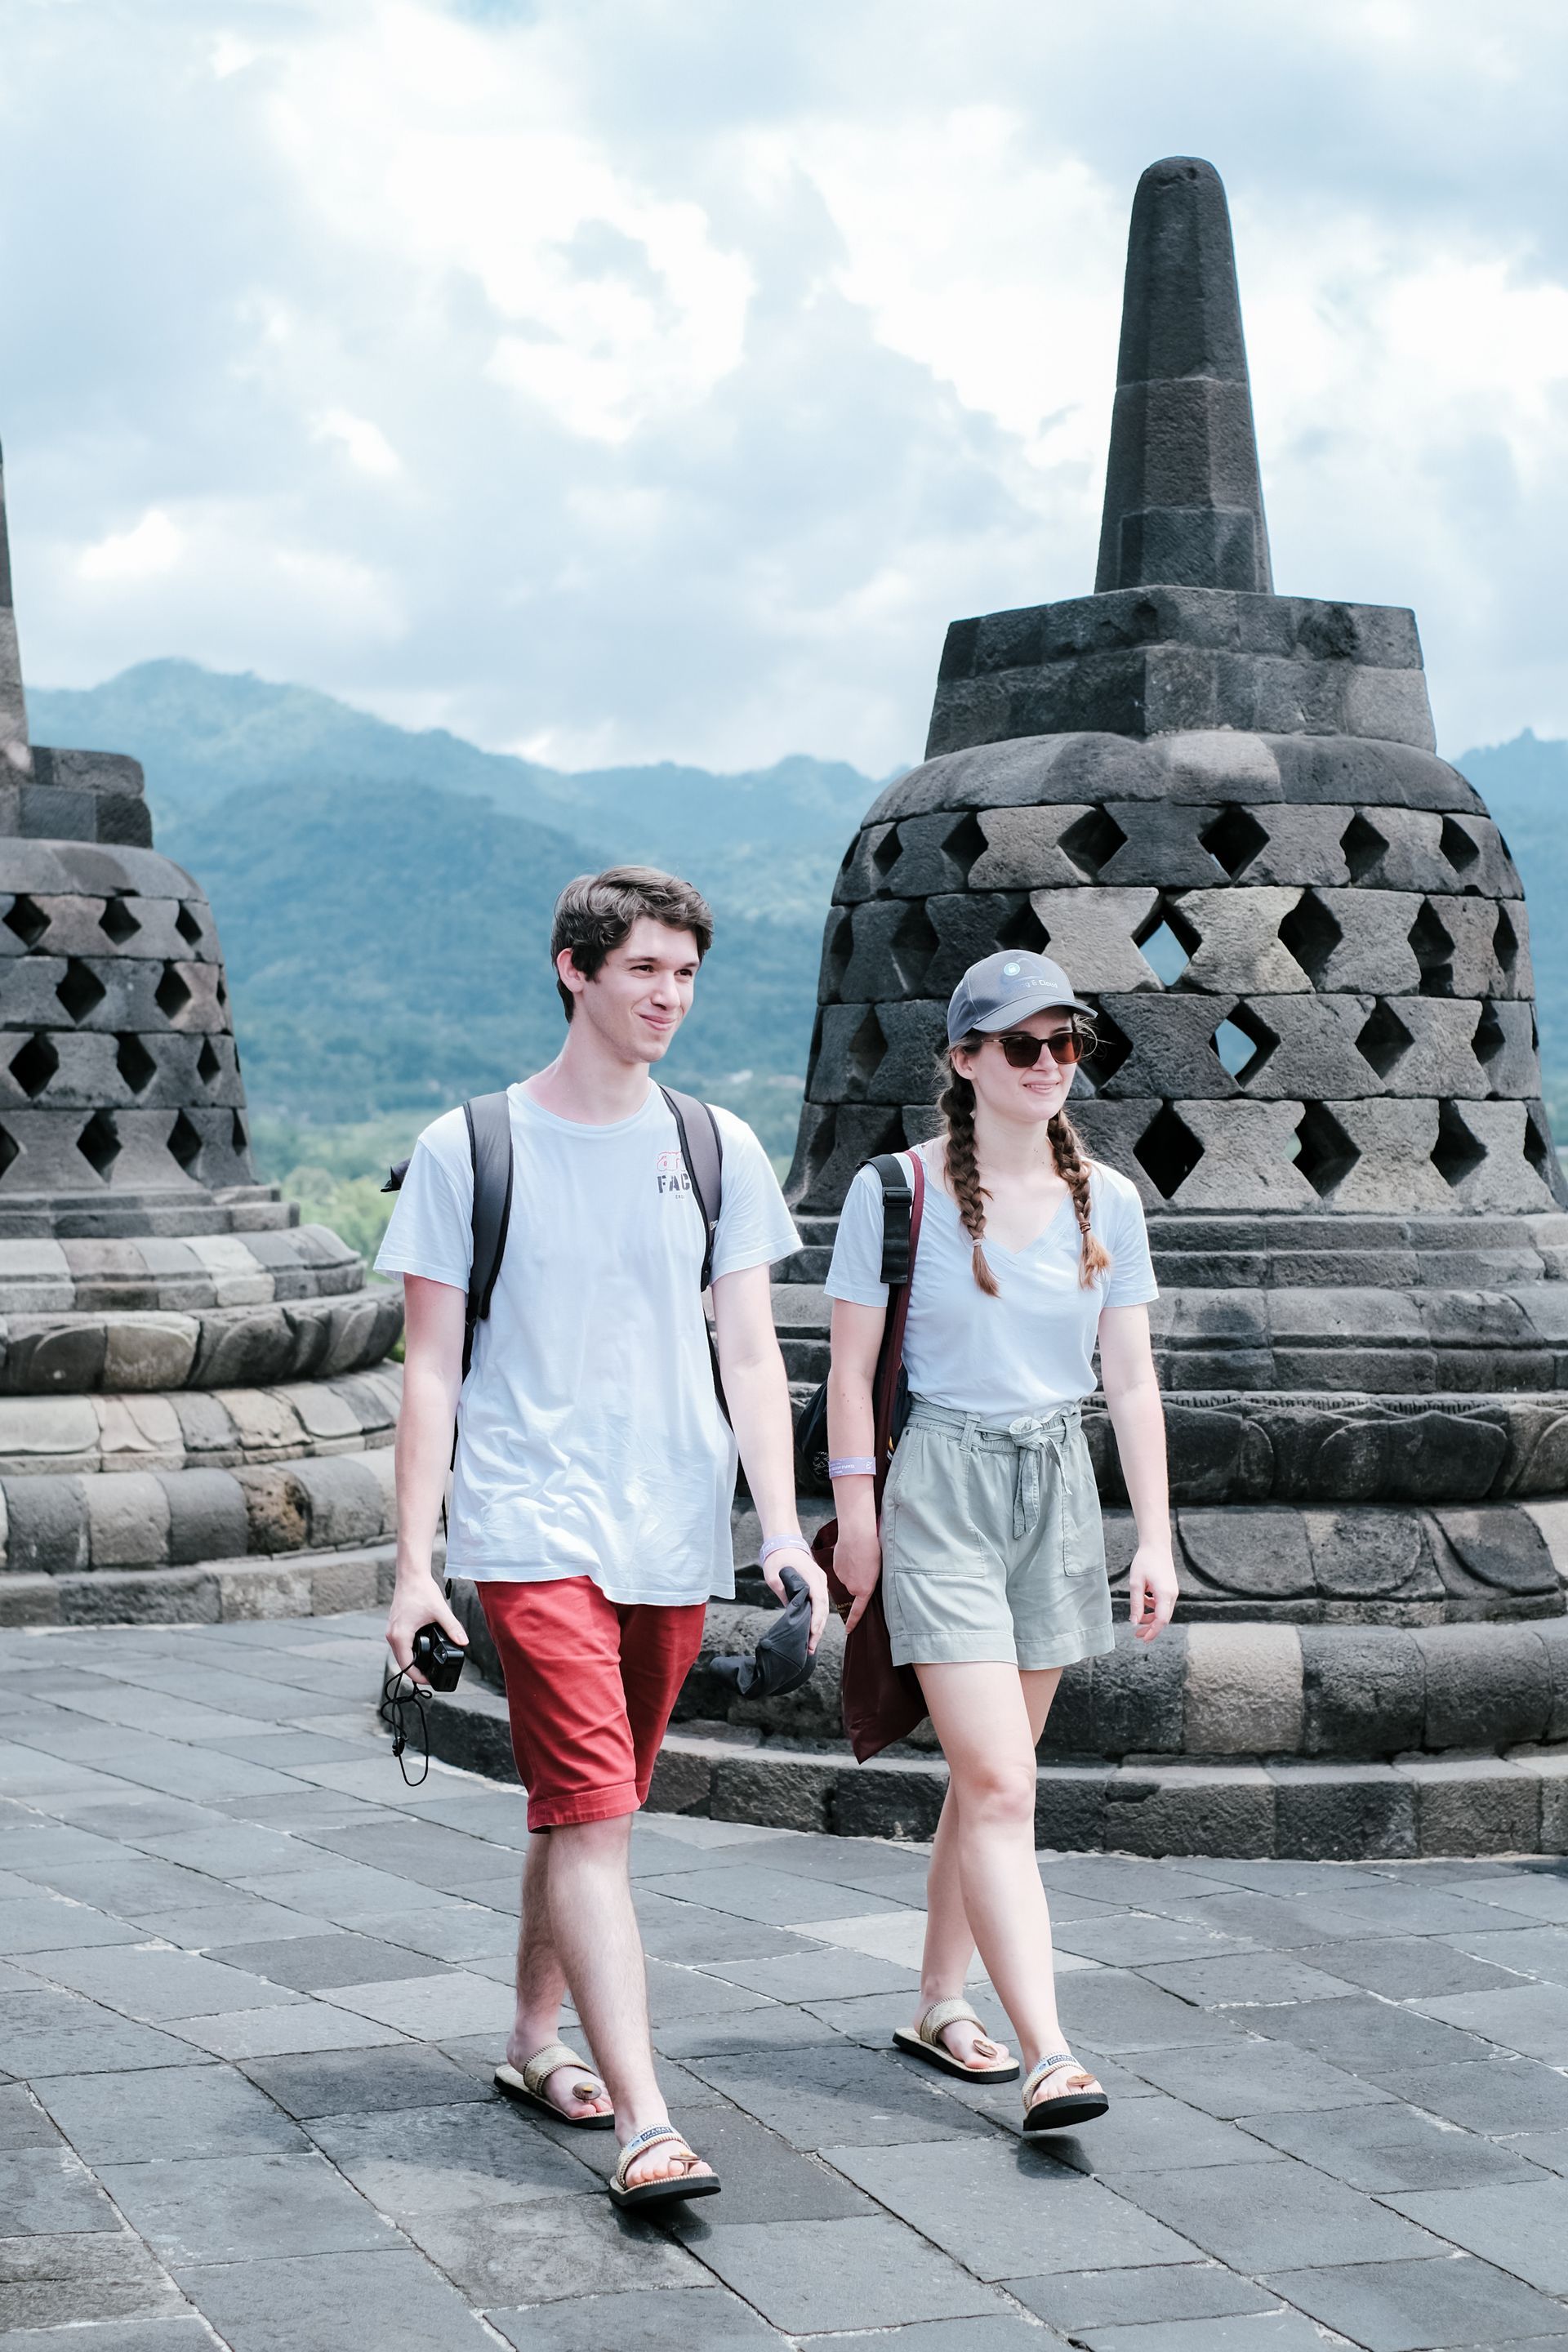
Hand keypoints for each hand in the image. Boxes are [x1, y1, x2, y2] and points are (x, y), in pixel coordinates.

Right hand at [385, 1571, 468, 1683]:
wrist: (411, 1575)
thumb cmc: (421, 1591)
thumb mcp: (440, 1611)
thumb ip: (453, 1627)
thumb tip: (463, 1642)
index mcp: (400, 1635)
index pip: (406, 1665)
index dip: (418, 1676)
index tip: (430, 1681)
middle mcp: (392, 1635)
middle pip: (402, 1662)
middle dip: (416, 1671)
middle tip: (432, 1676)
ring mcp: (392, 1630)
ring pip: (400, 1653)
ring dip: (412, 1661)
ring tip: (427, 1666)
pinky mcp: (395, 1626)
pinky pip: (400, 1645)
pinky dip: (409, 1651)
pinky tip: (421, 1650)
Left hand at [762, 1543, 829, 1651]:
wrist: (784, 1541)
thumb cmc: (778, 1557)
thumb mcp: (774, 1577)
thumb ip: (783, 1594)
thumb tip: (790, 1613)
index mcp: (812, 1577)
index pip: (818, 1602)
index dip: (816, 1620)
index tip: (812, 1635)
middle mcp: (820, 1580)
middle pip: (824, 1609)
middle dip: (819, 1630)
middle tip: (811, 1648)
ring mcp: (821, 1582)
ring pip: (823, 1608)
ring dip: (819, 1626)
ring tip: (811, 1644)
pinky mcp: (817, 1585)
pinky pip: (820, 1604)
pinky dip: (818, 1617)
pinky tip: (812, 1630)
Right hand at [831, 1521, 881, 1635]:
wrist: (857, 1534)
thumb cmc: (873, 1549)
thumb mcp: (880, 1568)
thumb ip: (872, 1581)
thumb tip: (868, 1582)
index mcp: (864, 1589)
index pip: (858, 1611)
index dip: (853, 1621)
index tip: (849, 1630)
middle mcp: (851, 1586)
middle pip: (855, 1587)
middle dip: (859, 1579)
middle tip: (866, 1564)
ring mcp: (842, 1577)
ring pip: (848, 1577)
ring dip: (853, 1570)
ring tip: (860, 1556)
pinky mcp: (835, 1567)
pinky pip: (842, 1568)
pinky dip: (846, 1563)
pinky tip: (851, 1553)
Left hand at [1128, 1545, 1177, 1642]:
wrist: (1156, 1545)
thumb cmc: (1145, 1561)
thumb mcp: (1136, 1583)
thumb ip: (1136, 1604)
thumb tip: (1134, 1622)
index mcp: (1165, 1594)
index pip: (1161, 1620)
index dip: (1152, 1632)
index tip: (1143, 1638)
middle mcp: (1172, 1595)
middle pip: (1163, 1619)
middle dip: (1151, 1628)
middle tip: (1137, 1635)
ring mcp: (1173, 1592)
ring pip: (1163, 1612)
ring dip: (1151, 1618)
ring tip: (1138, 1621)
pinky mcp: (1170, 1589)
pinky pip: (1163, 1604)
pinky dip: (1154, 1608)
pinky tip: (1144, 1602)